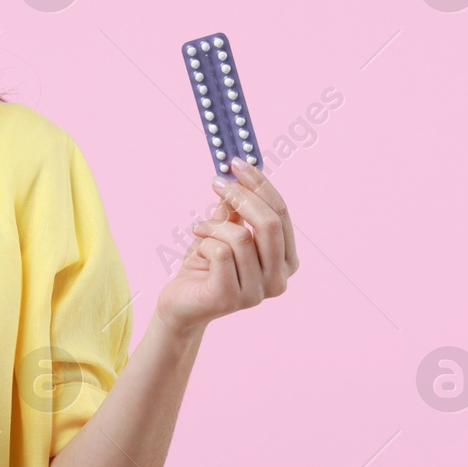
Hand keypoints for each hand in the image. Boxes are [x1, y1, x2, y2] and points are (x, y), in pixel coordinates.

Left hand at [155, 157, 298, 335]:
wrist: (181, 303)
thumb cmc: (206, 265)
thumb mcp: (225, 230)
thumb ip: (237, 208)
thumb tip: (241, 171)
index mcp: (286, 261)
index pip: (281, 213)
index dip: (260, 185)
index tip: (237, 163)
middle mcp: (279, 280)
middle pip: (269, 223)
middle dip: (241, 196)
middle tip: (216, 182)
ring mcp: (257, 293)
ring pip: (240, 237)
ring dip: (213, 225)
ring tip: (200, 229)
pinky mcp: (230, 299)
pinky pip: (219, 253)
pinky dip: (204, 242)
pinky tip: (197, 248)